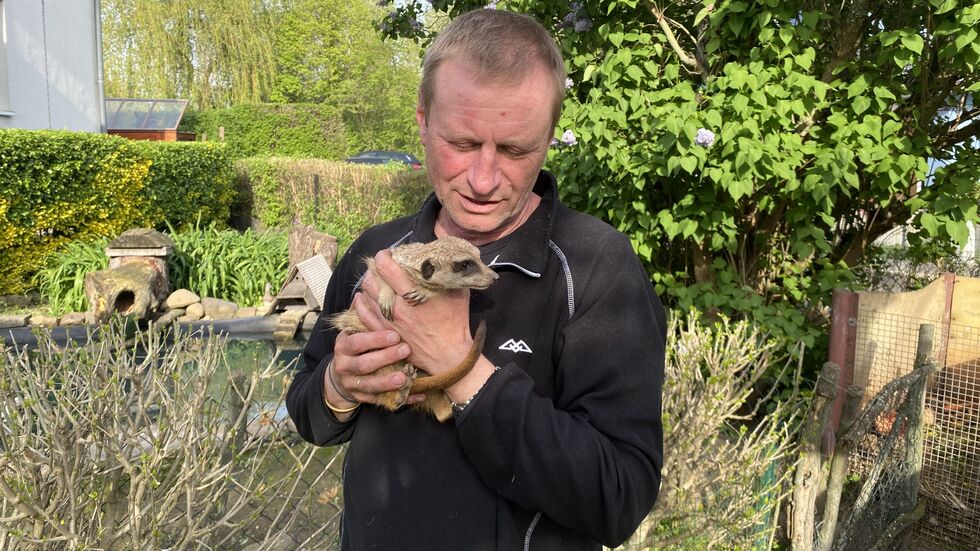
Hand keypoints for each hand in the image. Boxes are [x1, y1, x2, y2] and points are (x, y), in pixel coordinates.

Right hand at [326, 293, 420, 417]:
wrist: (340, 376)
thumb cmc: (355, 346)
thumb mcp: (355, 331)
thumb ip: (363, 316)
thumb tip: (365, 292)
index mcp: (343, 346)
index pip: (356, 342)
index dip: (375, 339)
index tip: (394, 335)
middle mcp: (344, 366)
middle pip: (364, 364)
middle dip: (385, 358)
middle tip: (406, 350)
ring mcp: (352, 385)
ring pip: (370, 386)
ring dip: (388, 382)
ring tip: (405, 377)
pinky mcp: (361, 399)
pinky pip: (381, 401)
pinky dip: (400, 399)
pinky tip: (417, 395)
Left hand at [361, 249, 476, 379]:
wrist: (449, 355)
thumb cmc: (456, 323)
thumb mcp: (458, 293)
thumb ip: (448, 274)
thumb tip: (443, 257)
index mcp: (414, 294)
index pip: (387, 268)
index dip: (383, 256)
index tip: (388, 254)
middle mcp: (397, 307)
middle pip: (372, 280)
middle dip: (374, 269)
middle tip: (380, 266)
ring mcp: (389, 321)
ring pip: (366, 296)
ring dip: (368, 285)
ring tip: (375, 280)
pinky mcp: (386, 333)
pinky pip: (364, 315)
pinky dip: (362, 303)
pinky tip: (362, 297)